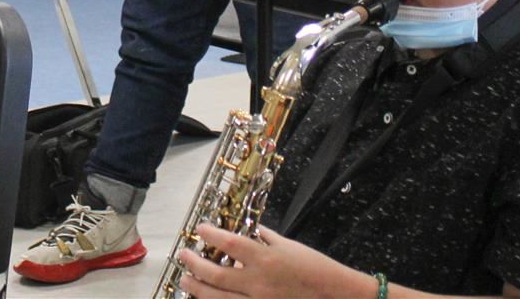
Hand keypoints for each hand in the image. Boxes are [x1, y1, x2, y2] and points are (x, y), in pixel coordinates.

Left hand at [176, 224, 363, 298]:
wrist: (336, 296)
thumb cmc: (316, 268)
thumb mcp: (290, 246)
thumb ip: (267, 239)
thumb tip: (252, 232)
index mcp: (266, 258)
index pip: (230, 244)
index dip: (211, 234)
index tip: (200, 228)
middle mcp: (258, 282)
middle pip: (216, 275)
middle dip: (195, 265)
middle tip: (183, 256)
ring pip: (219, 298)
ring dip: (198, 289)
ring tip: (186, 281)